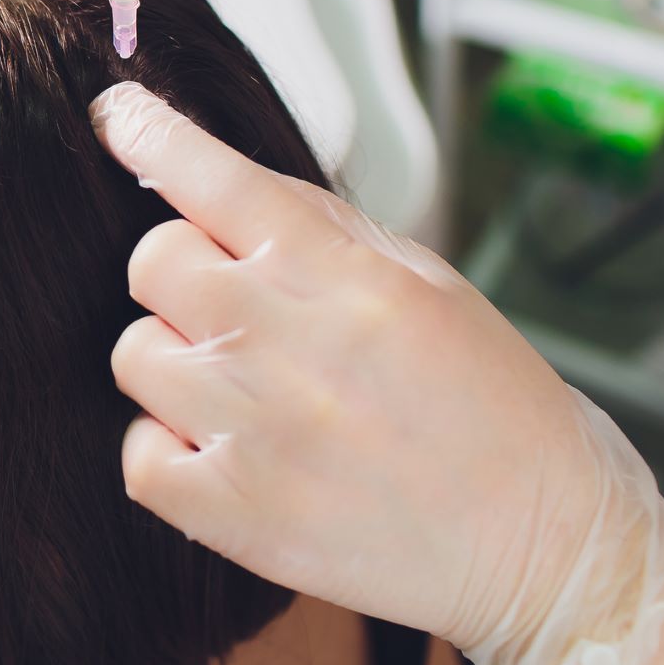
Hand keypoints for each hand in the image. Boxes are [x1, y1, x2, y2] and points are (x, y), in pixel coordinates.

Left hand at [92, 82, 663, 664]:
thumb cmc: (497, 409)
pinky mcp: (231, 513)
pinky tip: (226, 451)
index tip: (117, 115)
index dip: (150, 134)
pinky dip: (168, 450)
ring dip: (177, 362)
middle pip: (152, 261)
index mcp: (339, 274)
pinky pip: (137, 455)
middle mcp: (281, 341)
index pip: (211, 177)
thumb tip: (230, 186)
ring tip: (246, 391)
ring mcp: (248, 429)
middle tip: (234, 306)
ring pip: (134, 352)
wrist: (546, 548)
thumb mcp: (430, 283)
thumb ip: (325, 229)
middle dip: (183, 272)